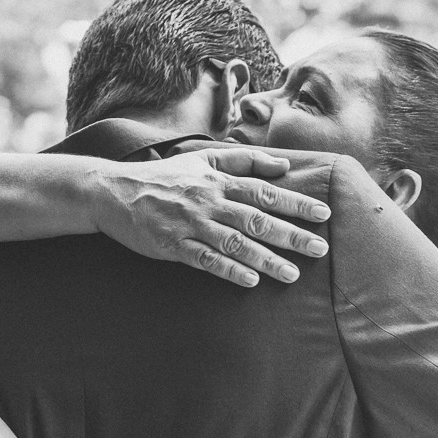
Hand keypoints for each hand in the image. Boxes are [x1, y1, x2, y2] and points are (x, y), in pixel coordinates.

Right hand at [91, 148, 330, 286]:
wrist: (115, 192)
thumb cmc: (166, 176)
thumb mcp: (203, 158)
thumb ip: (244, 161)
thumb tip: (282, 166)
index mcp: (219, 181)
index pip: (265, 191)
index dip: (295, 202)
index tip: (323, 213)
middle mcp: (209, 202)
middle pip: (257, 219)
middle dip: (291, 234)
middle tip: (320, 248)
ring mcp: (192, 225)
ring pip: (235, 243)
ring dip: (267, 259)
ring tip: (293, 274)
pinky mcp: (174, 246)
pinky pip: (206, 260)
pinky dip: (229, 270)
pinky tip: (251, 280)